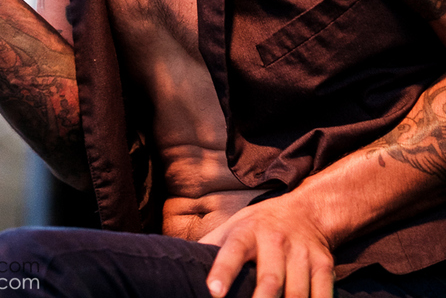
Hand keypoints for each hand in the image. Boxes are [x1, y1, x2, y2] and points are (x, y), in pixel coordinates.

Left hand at [199, 194, 334, 297]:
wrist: (306, 211)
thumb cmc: (258, 226)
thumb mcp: (232, 227)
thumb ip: (209, 246)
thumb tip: (175, 260)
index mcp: (247, 232)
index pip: (232, 250)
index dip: (223, 271)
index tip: (213, 292)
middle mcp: (275, 240)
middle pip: (270, 278)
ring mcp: (301, 253)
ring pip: (296, 293)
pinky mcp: (323, 265)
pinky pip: (322, 295)